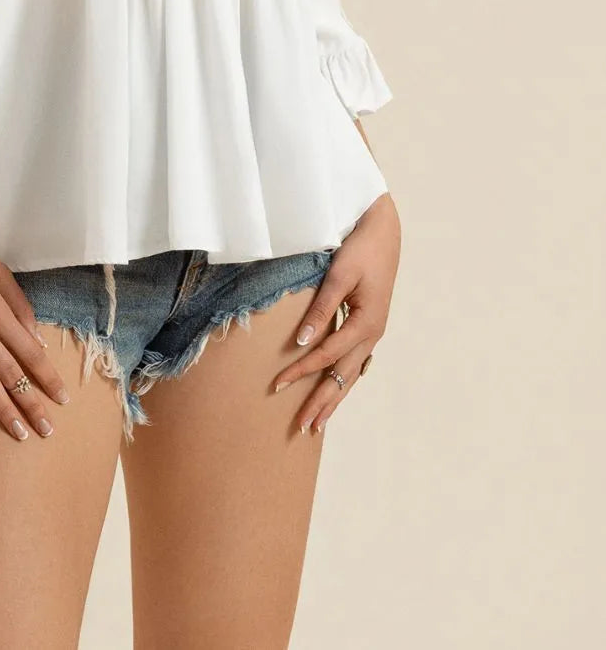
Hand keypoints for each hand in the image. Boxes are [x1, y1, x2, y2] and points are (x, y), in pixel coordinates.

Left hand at [271, 191, 400, 434]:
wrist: (383, 231)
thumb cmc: (359, 249)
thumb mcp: (339, 276)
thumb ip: (322, 309)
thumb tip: (303, 342)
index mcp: (366, 323)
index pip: (326, 355)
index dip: (301, 372)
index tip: (277, 385)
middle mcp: (372, 334)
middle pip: (343, 376)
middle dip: (322, 403)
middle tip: (302, 428)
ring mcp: (372, 332)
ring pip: (351, 373)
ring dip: (333, 397)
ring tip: (318, 423)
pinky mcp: (368, 326)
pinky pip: (354, 361)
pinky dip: (342, 379)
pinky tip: (335, 390)